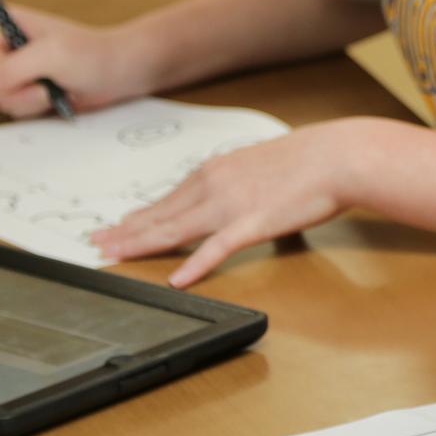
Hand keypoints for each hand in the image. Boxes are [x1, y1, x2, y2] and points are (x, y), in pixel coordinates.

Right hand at [0, 6, 150, 117]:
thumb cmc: (91, 54)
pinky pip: (14, 110)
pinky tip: (56, 97)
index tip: (24, 71)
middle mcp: (5, 48)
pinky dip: (36, 108)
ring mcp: (15, 72)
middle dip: (14, 91)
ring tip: (54, 88)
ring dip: (29, 101)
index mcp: (4, 27)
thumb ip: (13, 69)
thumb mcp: (52, 55)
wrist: (120, 72)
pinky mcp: (26, 91)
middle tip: (43, 84)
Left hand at [90, 119, 365, 286]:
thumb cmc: (309, 160)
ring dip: (141, 244)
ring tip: (115, 256)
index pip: (166, 199)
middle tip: (97, 244)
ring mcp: (231, 205)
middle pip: (160, 214)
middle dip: (126, 231)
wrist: (337, 156)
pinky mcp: (253, 223)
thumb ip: (240, 183)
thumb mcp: (262, 165)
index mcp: (216, 171)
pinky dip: (195, 265)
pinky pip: (217, 249)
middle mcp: (214, 185)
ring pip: (175, 229)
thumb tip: (236, 199)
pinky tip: (177, 279)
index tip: (115, 227)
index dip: (137, 217)